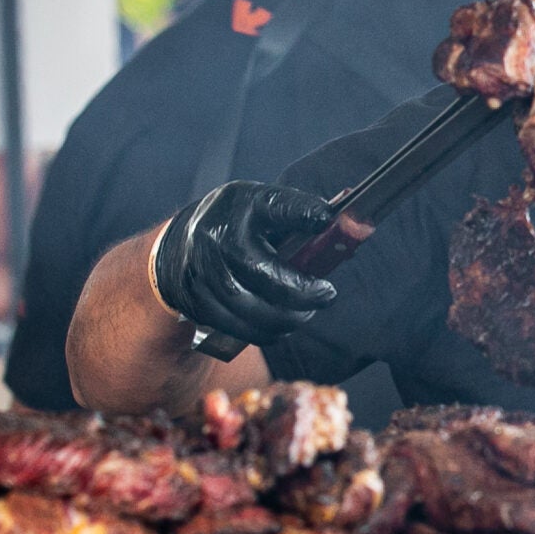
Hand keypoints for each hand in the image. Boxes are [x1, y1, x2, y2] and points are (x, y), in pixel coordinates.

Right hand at [150, 181, 339, 346]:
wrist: (185, 242)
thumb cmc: (243, 228)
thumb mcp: (267, 212)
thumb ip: (301, 221)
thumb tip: (349, 232)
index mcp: (243, 202)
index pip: (275, 205)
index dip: (302, 212)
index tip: (325, 221)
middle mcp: (216, 231)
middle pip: (259, 269)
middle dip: (299, 291)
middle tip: (325, 296)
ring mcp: (199, 265)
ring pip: (244, 304)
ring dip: (282, 317)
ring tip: (303, 315)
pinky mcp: (192, 297)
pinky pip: (231, 324)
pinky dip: (261, 331)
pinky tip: (279, 327)